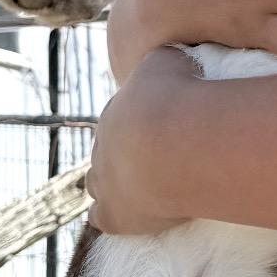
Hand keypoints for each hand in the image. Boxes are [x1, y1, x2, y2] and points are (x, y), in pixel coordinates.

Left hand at [85, 48, 197, 235]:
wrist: (180, 140)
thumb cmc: (180, 97)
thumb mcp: (170, 62)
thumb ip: (162, 61)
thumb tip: (168, 59)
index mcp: (116, 111)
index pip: (123, 119)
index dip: (143, 125)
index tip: (164, 129)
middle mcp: (103, 144)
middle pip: (108, 151)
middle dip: (128, 154)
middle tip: (159, 159)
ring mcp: (104, 180)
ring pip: (97, 183)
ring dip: (114, 184)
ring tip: (143, 187)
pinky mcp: (113, 214)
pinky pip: (101, 217)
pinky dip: (111, 216)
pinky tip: (127, 216)